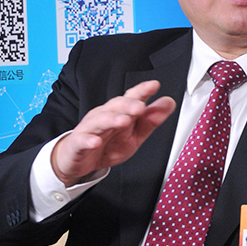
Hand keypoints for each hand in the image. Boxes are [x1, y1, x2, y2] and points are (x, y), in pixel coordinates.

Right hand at [51, 80, 175, 185]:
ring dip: (112, 120)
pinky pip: (83, 140)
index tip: (154, 85)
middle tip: (140, 107)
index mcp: (118, 112)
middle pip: (115, 106)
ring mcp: (90, 129)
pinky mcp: (78, 144)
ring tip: (124, 121)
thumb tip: (169, 102)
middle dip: (128, 105)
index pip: (131, 98)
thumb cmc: (106, 144)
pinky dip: (89, 140)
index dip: (141, 91)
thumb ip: (150, 120)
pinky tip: (96, 142)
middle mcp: (104, 116)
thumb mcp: (133, 136)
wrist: (78, 159)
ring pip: (100, 121)